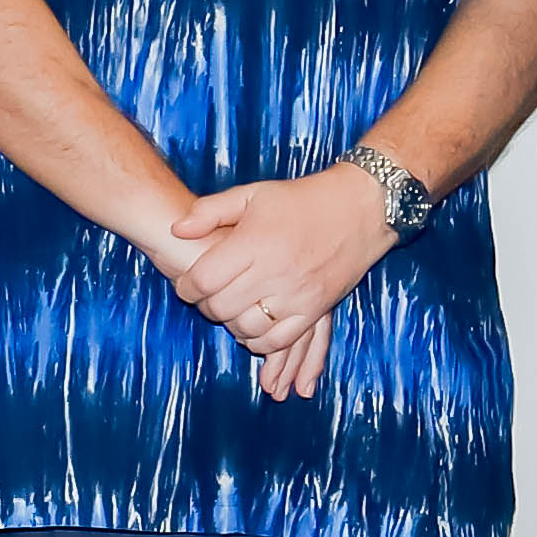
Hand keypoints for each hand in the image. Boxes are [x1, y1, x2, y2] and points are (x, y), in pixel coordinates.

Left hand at [177, 172, 395, 396]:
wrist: (359, 209)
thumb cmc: (301, 200)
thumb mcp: (252, 194)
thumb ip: (210, 211)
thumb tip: (177, 230)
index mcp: (255, 242)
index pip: (205, 279)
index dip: (187, 287)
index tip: (186, 284)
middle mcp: (274, 271)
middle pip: (221, 307)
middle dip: (206, 306)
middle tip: (207, 297)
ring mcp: (296, 293)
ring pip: (247, 328)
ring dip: (231, 325)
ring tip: (230, 310)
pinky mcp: (315, 309)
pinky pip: (279, 340)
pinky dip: (260, 341)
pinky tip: (253, 329)